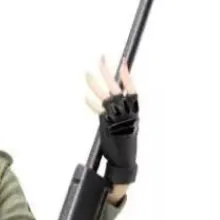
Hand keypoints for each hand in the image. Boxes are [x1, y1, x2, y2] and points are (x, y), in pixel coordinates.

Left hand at [86, 55, 138, 187]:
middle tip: (101, 59)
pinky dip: (92, 102)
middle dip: (107, 72)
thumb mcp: (130, 125)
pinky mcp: (106, 124)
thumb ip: (123, 111)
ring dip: (94, 83)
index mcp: (133, 111)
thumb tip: (115, 98)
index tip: (122, 62)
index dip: (127, 76)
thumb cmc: (126, 143)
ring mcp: (116, 117)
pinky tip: (85, 95)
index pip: (132, 89)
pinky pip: (98, 110)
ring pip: (104, 95)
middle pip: (115, 87)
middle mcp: (125, 112)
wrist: (124, 161)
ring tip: (86, 73)